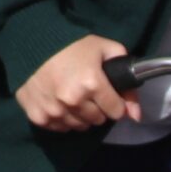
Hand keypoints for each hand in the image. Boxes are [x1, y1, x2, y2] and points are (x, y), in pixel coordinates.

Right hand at [15, 35, 139, 131]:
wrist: (34, 42)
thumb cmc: (73, 45)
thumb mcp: (107, 51)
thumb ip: (127, 82)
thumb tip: (136, 115)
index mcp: (92, 84)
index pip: (116, 112)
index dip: (115, 103)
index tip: (108, 95)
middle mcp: (73, 101)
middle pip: (98, 120)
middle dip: (98, 109)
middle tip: (89, 93)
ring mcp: (54, 110)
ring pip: (79, 126)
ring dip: (81, 115)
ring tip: (75, 98)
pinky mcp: (38, 116)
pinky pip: (59, 128)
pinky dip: (62, 119)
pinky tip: (59, 103)